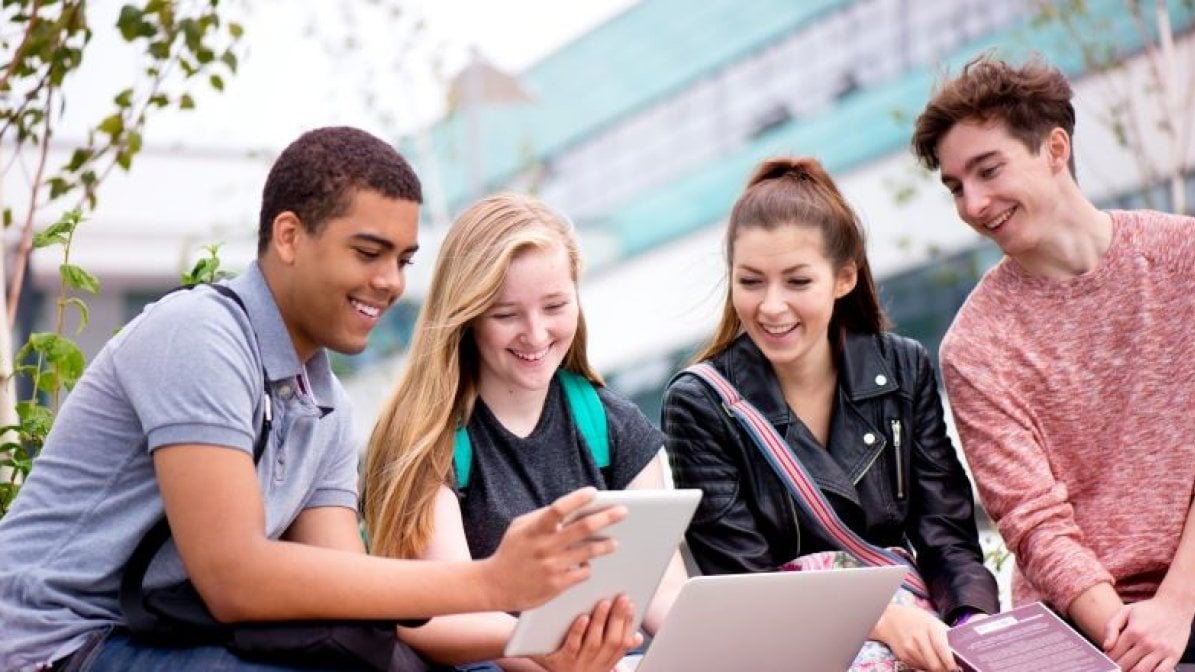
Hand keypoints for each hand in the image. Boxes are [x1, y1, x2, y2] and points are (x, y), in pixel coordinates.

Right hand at [482, 487, 625, 611]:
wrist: (494, 585)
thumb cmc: (511, 552)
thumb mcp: (519, 528)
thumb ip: (542, 517)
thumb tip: (570, 508)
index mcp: (534, 529)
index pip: (559, 509)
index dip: (578, 499)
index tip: (594, 492)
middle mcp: (545, 546)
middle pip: (583, 528)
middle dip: (606, 517)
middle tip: (623, 512)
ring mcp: (552, 566)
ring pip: (588, 552)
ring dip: (605, 545)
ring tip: (615, 542)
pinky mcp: (556, 585)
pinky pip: (582, 573)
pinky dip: (587, 567)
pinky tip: (588, 564)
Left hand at [532, 595, 642, 671]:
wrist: (536, 664)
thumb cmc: (569, 655)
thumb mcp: (594, 655)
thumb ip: (612, 643)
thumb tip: (637, 637)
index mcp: (605, 663)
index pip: (623, 643)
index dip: (629, 624)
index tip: (631, 604)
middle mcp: (594, 667)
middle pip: (612, 642)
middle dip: (619, 619)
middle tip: (622, 598)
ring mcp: (577, 665)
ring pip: (594, 643)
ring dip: (601, 621)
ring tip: (604, 603)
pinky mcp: (559, 662)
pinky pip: (571, 646)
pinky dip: (579, 631)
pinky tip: (582, 617)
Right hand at [871, 604, 957, 671]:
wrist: (891, 619)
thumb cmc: (917, 620)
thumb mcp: (934, 622)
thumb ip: (947, 636)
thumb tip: (961, 652)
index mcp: (930, 627)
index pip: (941, 647)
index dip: (950, 661)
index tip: (956, 669)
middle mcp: (918, 638)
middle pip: (935, 663)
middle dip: (945, 670)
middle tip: (952, 670)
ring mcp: (909, 648)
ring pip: (927, 668)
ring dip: (936, 669)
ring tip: (941, 665)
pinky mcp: (903, 657)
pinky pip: (919, 667)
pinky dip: (925, 667)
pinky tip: (927, 660)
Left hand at [1103, 595, 1193, 671]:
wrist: (1175, 606)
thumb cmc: (1148, 610)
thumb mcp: (1125, 611)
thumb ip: (1111, 627)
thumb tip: (1105, 647)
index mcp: (1133, 631)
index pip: (1114, 653)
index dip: (1107, 660)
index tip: (1106, 662)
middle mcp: (1147, 642)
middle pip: (1126, 664)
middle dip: (1117, 668)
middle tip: (1115, 668)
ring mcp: (1161, 650)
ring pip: (1141, 671)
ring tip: (1127, 669)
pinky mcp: (1174, 655)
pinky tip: (1144, 670)